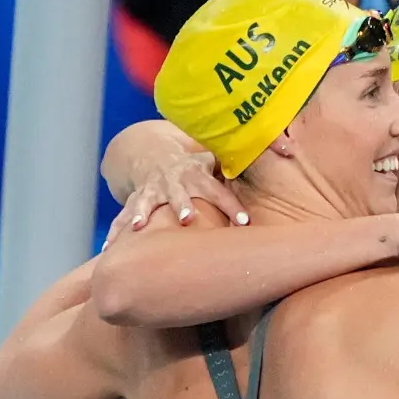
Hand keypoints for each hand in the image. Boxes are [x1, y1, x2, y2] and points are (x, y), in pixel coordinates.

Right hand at [103, 151, 247, 247]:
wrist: (154, 156)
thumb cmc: (196, 167)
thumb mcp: (218, 163)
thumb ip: (249, 163)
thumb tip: (290, 149)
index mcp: (198, 176)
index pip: (218, 191)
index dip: (231, 206)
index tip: (244, 223)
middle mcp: (175, 182)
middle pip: (180, 193)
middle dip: (182, 205)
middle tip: (186, 218)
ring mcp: (152, 190)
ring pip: (147, 201)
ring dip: (143, 213)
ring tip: (139, 227)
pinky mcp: (136, 199)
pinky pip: (123, 217)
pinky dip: (116, 231)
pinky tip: (108, 248)